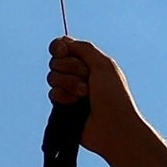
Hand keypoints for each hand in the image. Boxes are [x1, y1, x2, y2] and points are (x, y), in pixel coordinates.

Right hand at [46, 37, 142, 159]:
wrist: (113, 125)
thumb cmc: (114, 95)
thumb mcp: (104, 65)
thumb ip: (84, 49)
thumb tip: (64, 42)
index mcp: (91, 61)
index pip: (65, 47)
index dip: (60, 48)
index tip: (64, 51)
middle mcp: (79, 74)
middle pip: (56, 60)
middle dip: (71, 68)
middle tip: (88, 78)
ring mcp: (71, 90)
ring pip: (52, 77)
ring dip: (69, 83)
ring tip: (85, 94)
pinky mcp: (64, 106)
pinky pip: (52, 93)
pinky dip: (64, 97)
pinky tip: (76, 104)